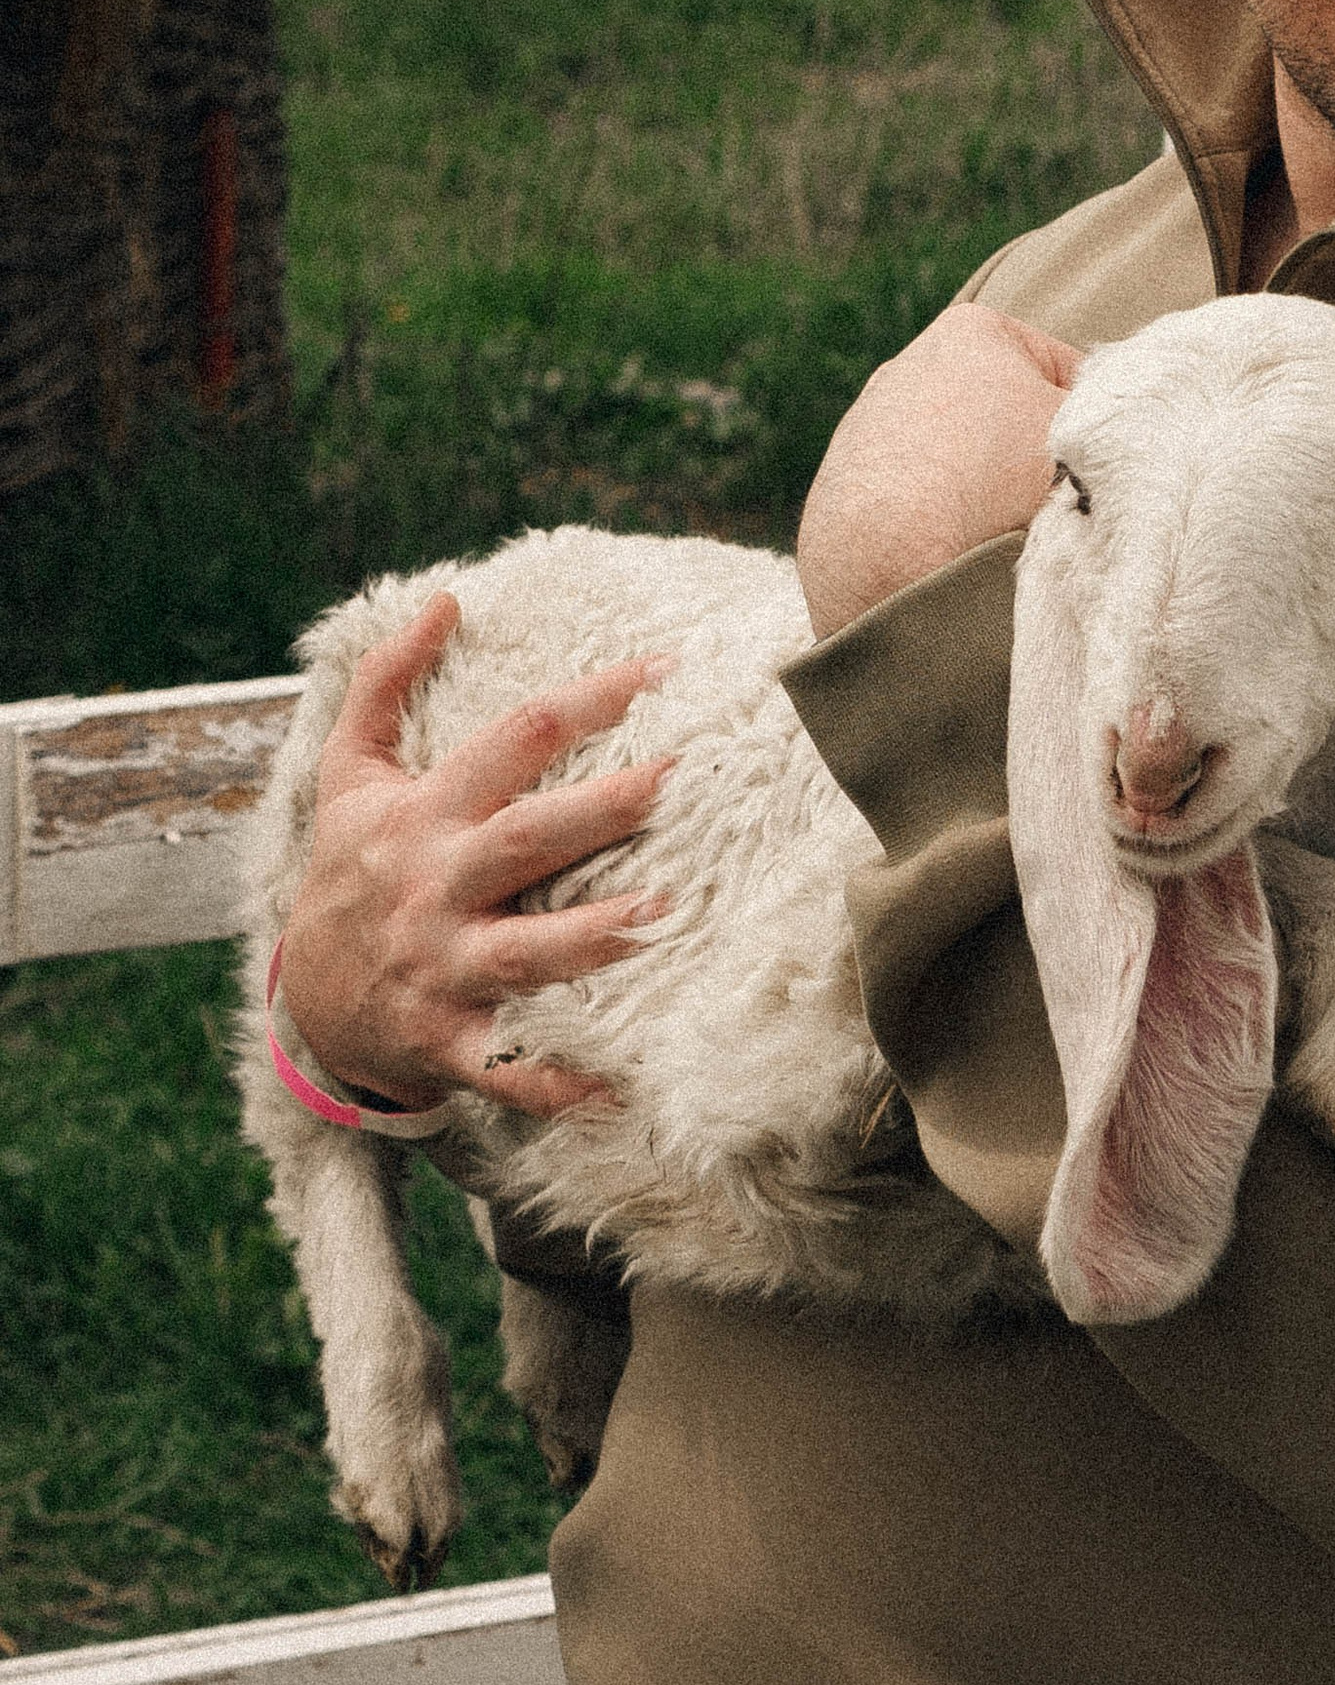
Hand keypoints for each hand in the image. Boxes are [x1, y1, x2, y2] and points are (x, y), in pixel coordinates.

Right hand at [275, 591, 672, 1118]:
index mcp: (423, 815)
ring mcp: (442, 968)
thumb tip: (447, 598)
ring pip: (527, 953)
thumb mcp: (348, 774)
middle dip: (602, 808)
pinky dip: (557, 1083)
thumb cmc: (349, 871)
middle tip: (678, 777)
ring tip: (667, 912)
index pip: (513, 741)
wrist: (305, 1004)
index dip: (588, 700)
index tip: (667, 669)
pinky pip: (508, 1066)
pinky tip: (620, 1087)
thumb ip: (388, 681)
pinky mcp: (447, 1040)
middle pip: (527, 839)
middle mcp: (435, 887)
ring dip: (597, 937)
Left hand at [797, 304, 1081, 635]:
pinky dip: (936, 520)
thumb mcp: (1083, 427)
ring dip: (984, 491)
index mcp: (971, 330)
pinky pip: (914, 500)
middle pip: (1005, 415)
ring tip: (998, 531)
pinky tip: (949, 547)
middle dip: (1031, 456)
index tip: (1098, 466)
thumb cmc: (995, 474)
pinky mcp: (841, 483)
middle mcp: (909, 364)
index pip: (1065, 372)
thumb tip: (1114, 427)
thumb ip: (1108, 412)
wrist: (888, 550)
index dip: (1093, 424)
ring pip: (960, 460)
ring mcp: (868, 424)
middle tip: (1053, 501)